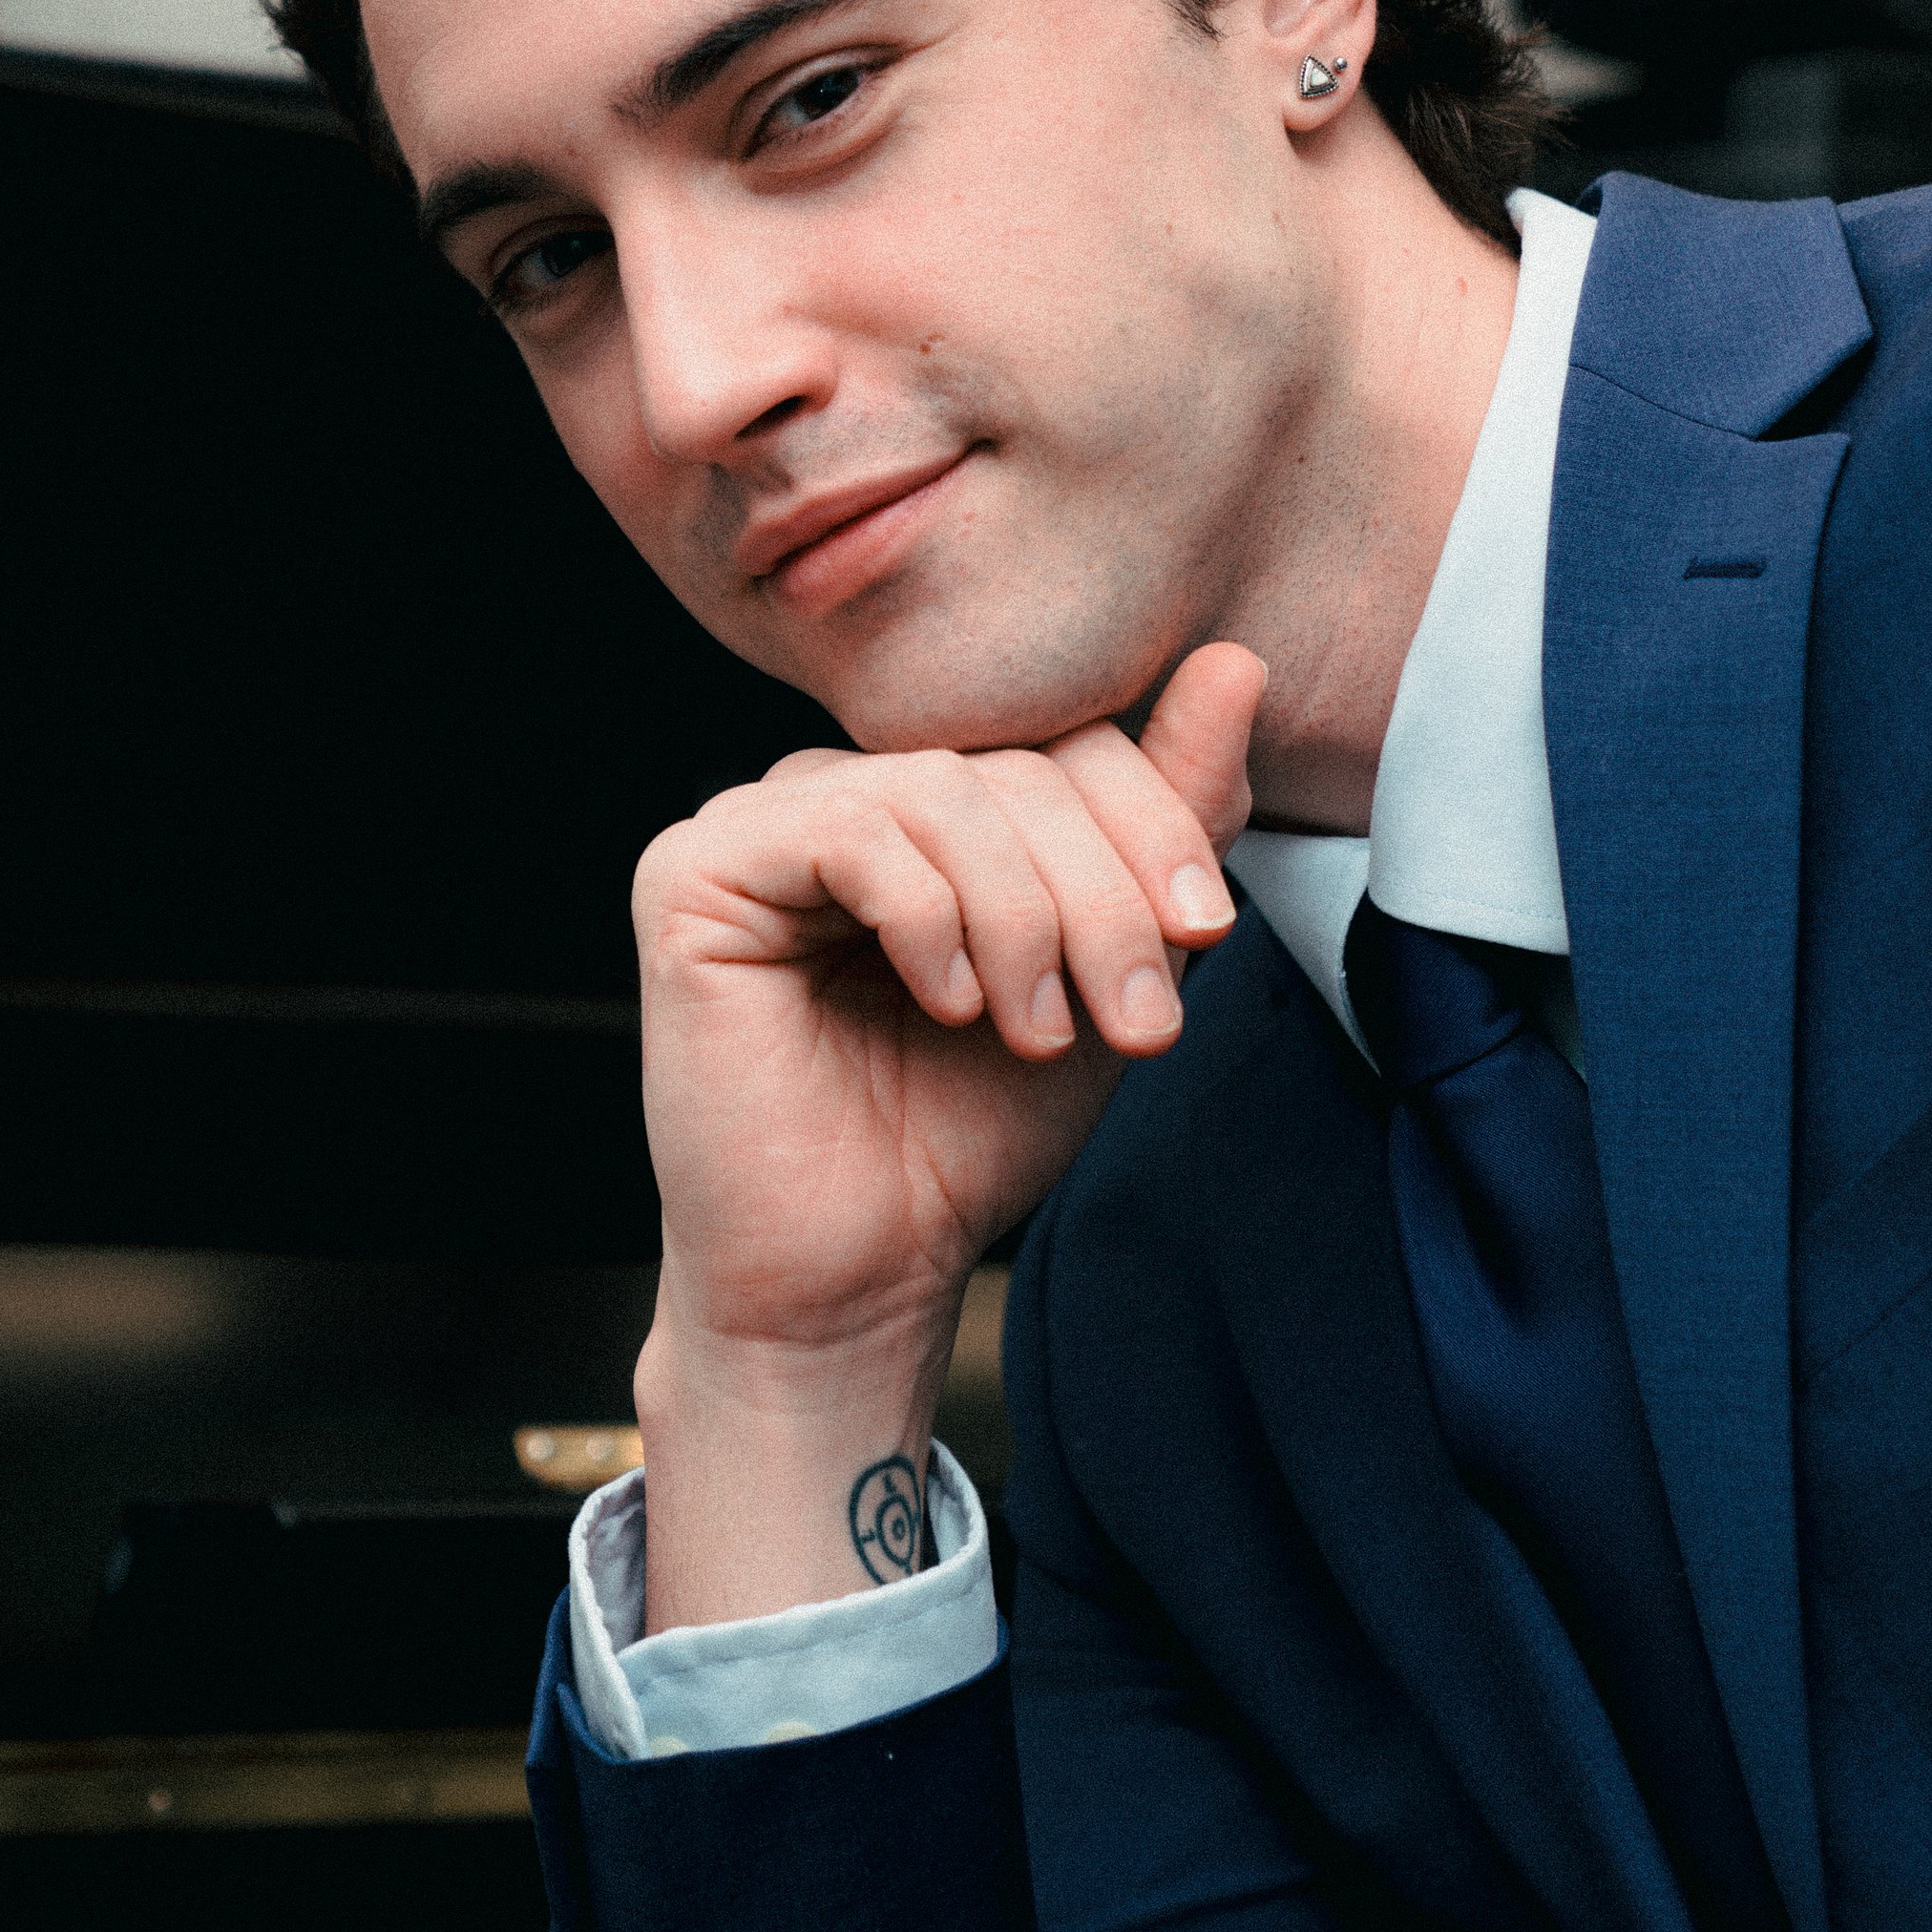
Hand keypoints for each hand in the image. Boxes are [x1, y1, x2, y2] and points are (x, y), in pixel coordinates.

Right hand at [629, 642, 1262, 1625]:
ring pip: (943, 793)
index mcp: (938, 802)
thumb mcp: (1112, 964)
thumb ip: (1170, 819)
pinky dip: (927, 918)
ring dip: (1024, 918)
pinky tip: (950, 1003)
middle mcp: (846, 791)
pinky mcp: (696, 873)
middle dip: (1101, 893)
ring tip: (1039, 1030)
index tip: (1205, 935)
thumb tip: (1235, 661)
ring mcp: (762, 822)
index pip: (1066, 742)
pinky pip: (847, 833)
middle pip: (1013, 765)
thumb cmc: (972, 1125)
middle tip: (1138, 1019)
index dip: (1155, 823)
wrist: (861, 1270)